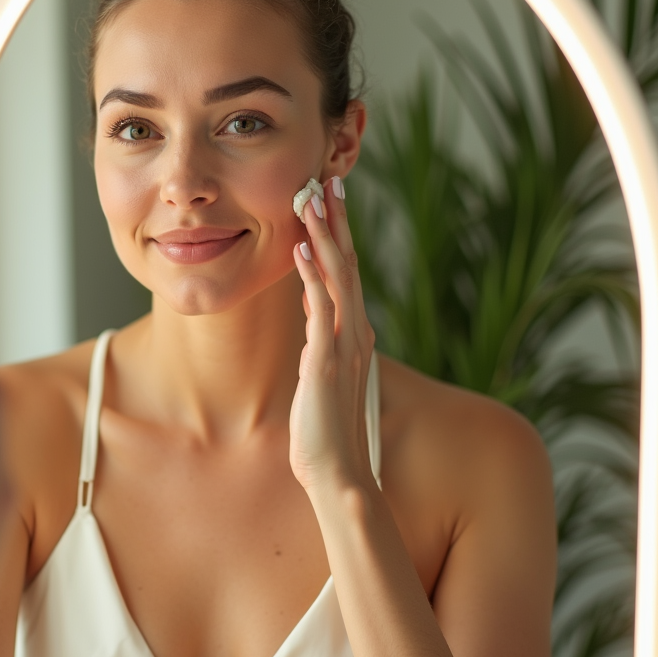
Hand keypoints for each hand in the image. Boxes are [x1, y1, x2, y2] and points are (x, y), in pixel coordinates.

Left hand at [289, 177, 376, 493]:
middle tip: (325, 180)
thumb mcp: (323, 377)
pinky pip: (321, 309)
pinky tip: (302, 248)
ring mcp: (344, 345)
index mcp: (353, 336)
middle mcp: (355, 333)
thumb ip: (322, 343)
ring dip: (324, 235)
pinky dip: (314, 276)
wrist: (339, 476)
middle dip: (335, 222)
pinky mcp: (327, 361)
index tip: (328, 202)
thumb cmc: (327, 433)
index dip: (338, 236)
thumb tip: (313, 315)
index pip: (347, 274)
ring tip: (311, 198)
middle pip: (348, 264)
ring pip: (339, 277)